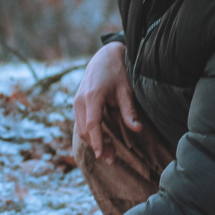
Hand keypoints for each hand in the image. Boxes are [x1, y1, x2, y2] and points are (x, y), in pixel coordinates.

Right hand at [72, 41, 141, 163]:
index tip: (103, 156)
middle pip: (85, 130)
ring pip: (81, 129)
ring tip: (110, 153)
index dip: (97, 142)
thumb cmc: (117, 71)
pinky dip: (90, 134)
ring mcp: (77, 102)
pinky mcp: (78, 103)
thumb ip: (129, 111)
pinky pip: (81, 123)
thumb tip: (138, 129)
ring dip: (93, 142)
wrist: (104, 55)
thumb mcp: (126, 90)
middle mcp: (80, 100)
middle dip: (97, 146)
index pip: (93, 125)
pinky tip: (102, 141)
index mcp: (92, 96)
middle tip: (113, 159)